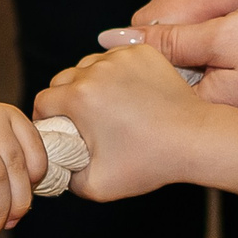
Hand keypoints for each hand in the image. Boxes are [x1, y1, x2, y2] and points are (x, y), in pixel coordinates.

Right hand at [34, 45, 215, 201]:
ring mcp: (121, 57)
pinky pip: (115, 58)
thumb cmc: (149, 163)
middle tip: (83, 121)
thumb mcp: (96, 185)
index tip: (60, 132)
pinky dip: (116, 73)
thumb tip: (54, 166)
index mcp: (78, 98)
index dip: (46, 120)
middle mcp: (95, 70)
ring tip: (108, 107)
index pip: (43, 101)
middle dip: (65, 99)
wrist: (194, 140)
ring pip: (88, 65)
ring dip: (90, 83)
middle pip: (62, 79)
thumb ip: (64, 177)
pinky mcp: (143, 52)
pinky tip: (129, 94)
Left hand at [103, 0, 237, 117]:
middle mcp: (230, 115)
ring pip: (202, 76)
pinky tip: (233, 34)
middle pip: (175, 85)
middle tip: (171, 29)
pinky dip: (221, 54)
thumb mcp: (226, 31)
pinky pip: (230, 74)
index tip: (130, 41)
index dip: (135, 60)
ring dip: (192, 53)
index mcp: (211, 107)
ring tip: (208, 32)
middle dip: (162, 57)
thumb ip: (171, 38)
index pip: (151, 89)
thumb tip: (117, 40)